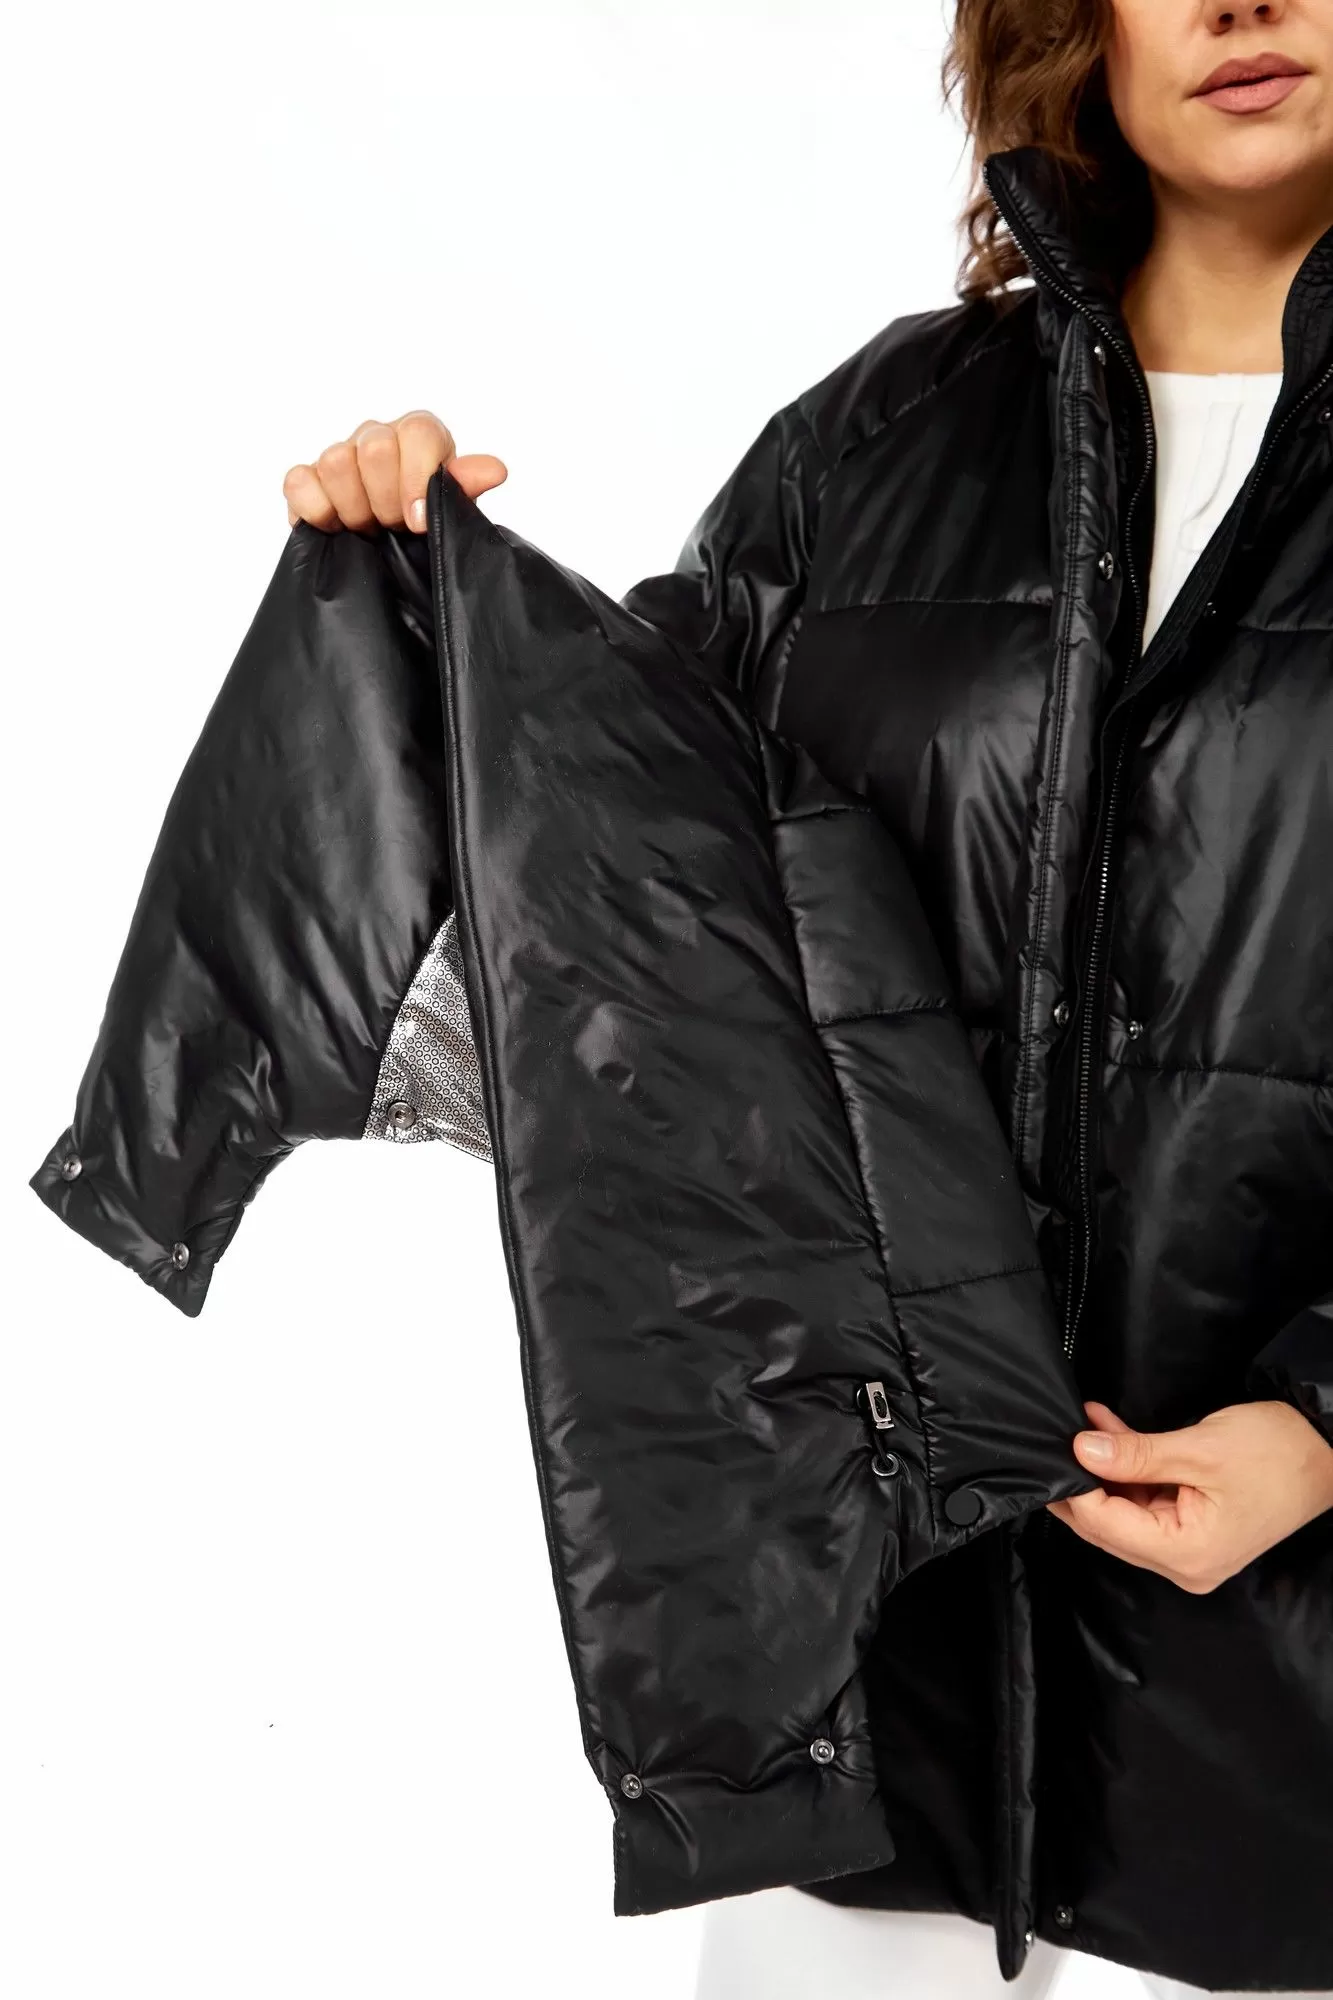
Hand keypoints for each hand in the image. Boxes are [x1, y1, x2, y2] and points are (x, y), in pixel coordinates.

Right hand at [282, 410, 506, 534]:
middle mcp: (377, 437)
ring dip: (354, 507)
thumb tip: (494, 470)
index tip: (418, 521)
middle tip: (394, 526)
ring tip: (368, 529)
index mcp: (419, 436)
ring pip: (335, 462)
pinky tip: (334, 527)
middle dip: (386, 499)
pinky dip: (314, 507)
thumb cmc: (426, 523)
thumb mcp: (452, 507)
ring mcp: (340, 456)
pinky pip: (299, 481)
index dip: (416, 478)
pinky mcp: (307, 480)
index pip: (417, 432)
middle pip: (374, 447)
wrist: (393, 550)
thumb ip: (466, 486)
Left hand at [1046, 1397, 1332, 1590]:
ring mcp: (1189, 1548)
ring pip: (1126, 1510)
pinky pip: (1148, 1500)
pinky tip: (1108, 1431)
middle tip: (1056, 1440)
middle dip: (1083, 1481)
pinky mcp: (1195, 1526)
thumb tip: (1082, 1450)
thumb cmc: (1276, 1453)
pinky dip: (1130, 1469)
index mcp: (1186, 1555)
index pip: (1108, 1526)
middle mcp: (1184, 1564)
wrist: (1327, 1448)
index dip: (1074, 1490)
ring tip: (1085, 1424)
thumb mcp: (1199, 1449)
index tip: (1052, 1452)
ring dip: (1104, 1468)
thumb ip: (1137, 1455)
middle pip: (1111, 1526)